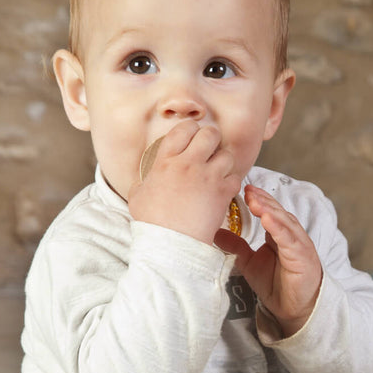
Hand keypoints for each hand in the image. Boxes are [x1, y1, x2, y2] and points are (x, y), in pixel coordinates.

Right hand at [127, 120, 240, 244]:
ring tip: (217, 171)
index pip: (183, 129)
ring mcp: (208, 177)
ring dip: (223, 161)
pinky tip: (223, 189)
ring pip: (227, 154)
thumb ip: (143, 182)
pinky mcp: (222, 193)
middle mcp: (188, 164)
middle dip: (211, 139)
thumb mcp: (137, 196)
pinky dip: (231, 182)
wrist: (171, 243)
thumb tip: (144, 180)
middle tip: (209, 150)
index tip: (191, 138)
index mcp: (166, 161)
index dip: (190, 129)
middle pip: (210, 134)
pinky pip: (236, 178)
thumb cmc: (152, 223)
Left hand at [215, 184, 322, 336]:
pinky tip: (268, 220)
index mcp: (279, 234)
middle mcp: (290, 236)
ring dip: (270, 210)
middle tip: (246, 190)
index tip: (242, 189)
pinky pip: (290, 240)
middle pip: (277, 212)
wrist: (294, 309)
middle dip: (262, 200)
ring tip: (255, 201)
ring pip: (284, 222)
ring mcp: (298, 245)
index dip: (257, 200)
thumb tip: (216, 232)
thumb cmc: (277, 285)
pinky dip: (279, 229)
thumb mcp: (250, 263)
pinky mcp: (302, 257)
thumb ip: (236, 247)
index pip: (269, 211)